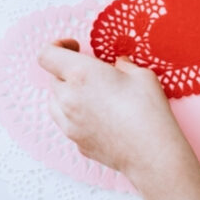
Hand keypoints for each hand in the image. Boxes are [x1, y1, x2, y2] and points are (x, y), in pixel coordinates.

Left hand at [37, 39, 196, 180]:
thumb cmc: (148, 112)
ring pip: (55, 102)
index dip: (57, 46)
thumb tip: (118, 65)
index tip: (74, 47)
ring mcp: (69, 123)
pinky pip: (67, 122)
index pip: (47, 55)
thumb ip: (123, 65)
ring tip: (93, 95)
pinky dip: (76, 115)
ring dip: (68, 94)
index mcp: (80, 74)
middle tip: (94, 73)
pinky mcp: (76, 142)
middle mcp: (68, 98)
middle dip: (69, 71)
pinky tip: (100, 116)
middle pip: (53, 78)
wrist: (152, 154)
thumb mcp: (141, 74)